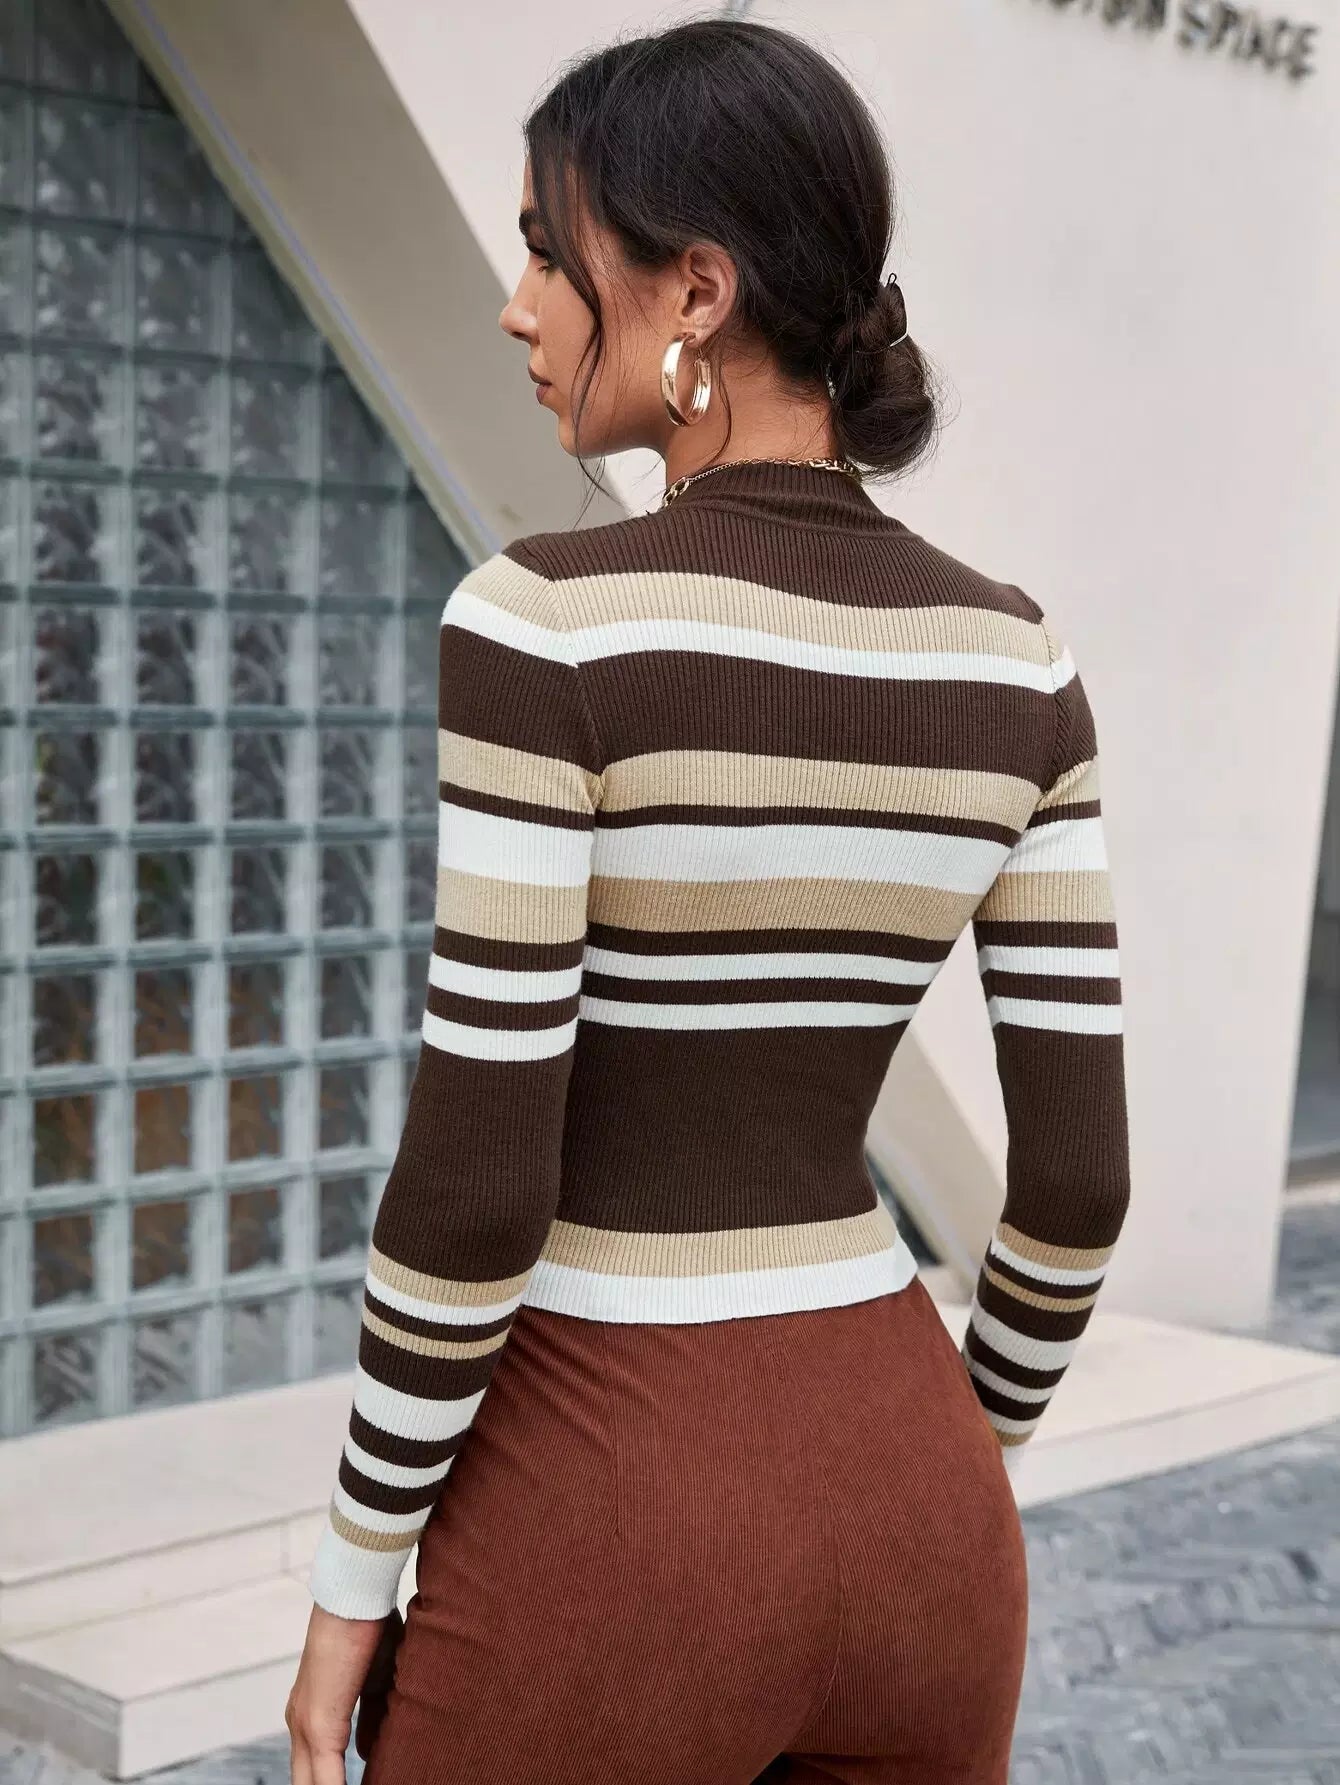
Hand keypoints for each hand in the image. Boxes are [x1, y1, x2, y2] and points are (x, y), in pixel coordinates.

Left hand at [287, 1603, 391, 1784]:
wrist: (357, 1596)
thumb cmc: (369, 1628)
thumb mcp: (374, 1682)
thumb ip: (369, 1719)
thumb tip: (367, 1753)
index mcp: (310, 1712)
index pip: (314, 1766)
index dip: (328, 1781)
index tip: (354, 1783)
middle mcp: (299, 1724)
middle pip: (305, 1780)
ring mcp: (304, 1727)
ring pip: (310, 1784)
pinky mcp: (318, 1728)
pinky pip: (327, 1781)